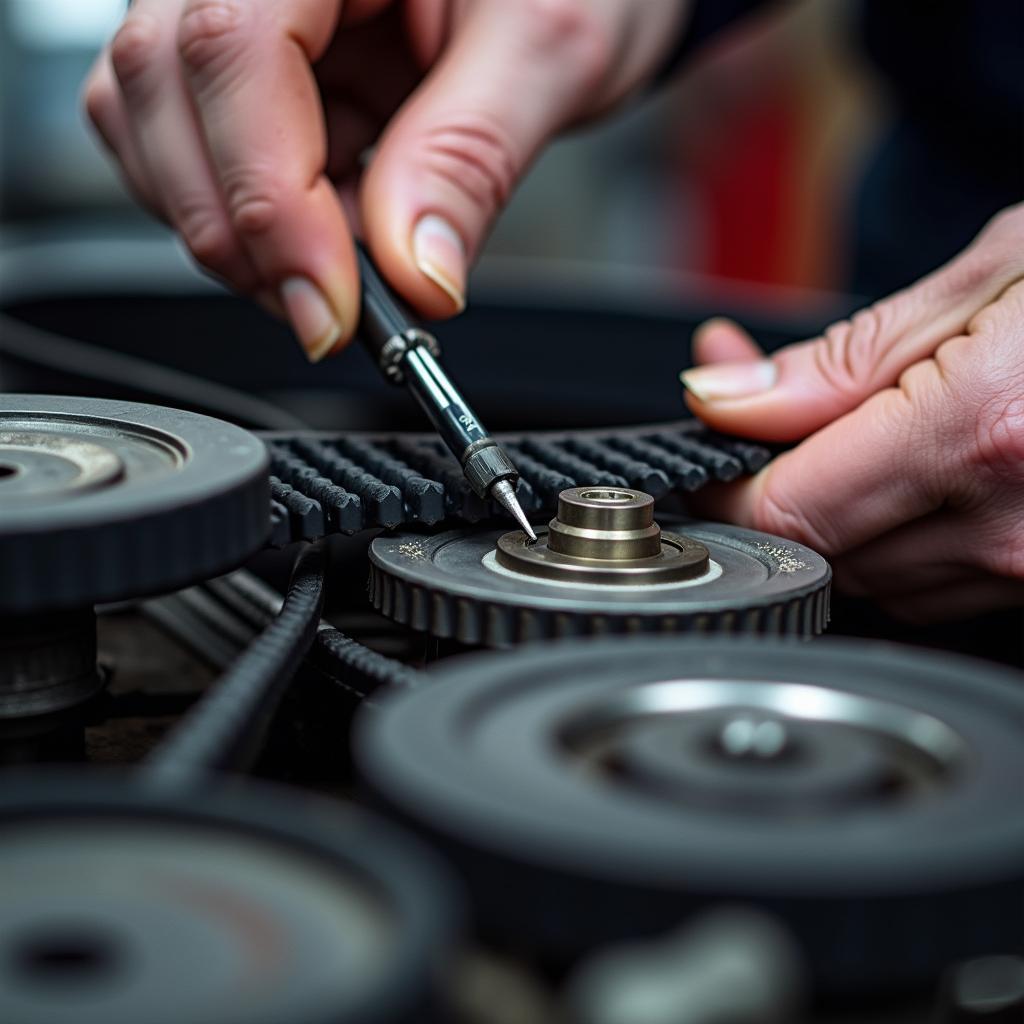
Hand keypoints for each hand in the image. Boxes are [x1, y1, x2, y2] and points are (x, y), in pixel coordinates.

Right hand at [83, 0, 685, 359]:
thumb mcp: (549, 50)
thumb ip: (469, 157)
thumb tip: (414, 275)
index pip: (236, 49)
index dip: (270, 197)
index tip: (330, 304)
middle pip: (164, 89)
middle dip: (241, 232)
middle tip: (329, 314)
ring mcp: (244, 8)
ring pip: (158, 126)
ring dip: (235, 232)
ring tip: (337, 275)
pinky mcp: (259, 68)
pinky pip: (200, 147)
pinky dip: (249, 218)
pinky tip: (322, 238)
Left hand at [680, 204, 1023, 621]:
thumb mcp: (995, 273)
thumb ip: (841, 358)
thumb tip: (724, 394)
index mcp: (984, 428)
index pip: (785, 508)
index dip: (724, 484)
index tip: (709, 442)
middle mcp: (1012, 522)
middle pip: (815, 550)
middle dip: (767, 487)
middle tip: (759, 412)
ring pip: (867, 574)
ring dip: (831, 511)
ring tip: (845, 428)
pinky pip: (931, 582)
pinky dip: (891, 534)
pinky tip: (905, 471)